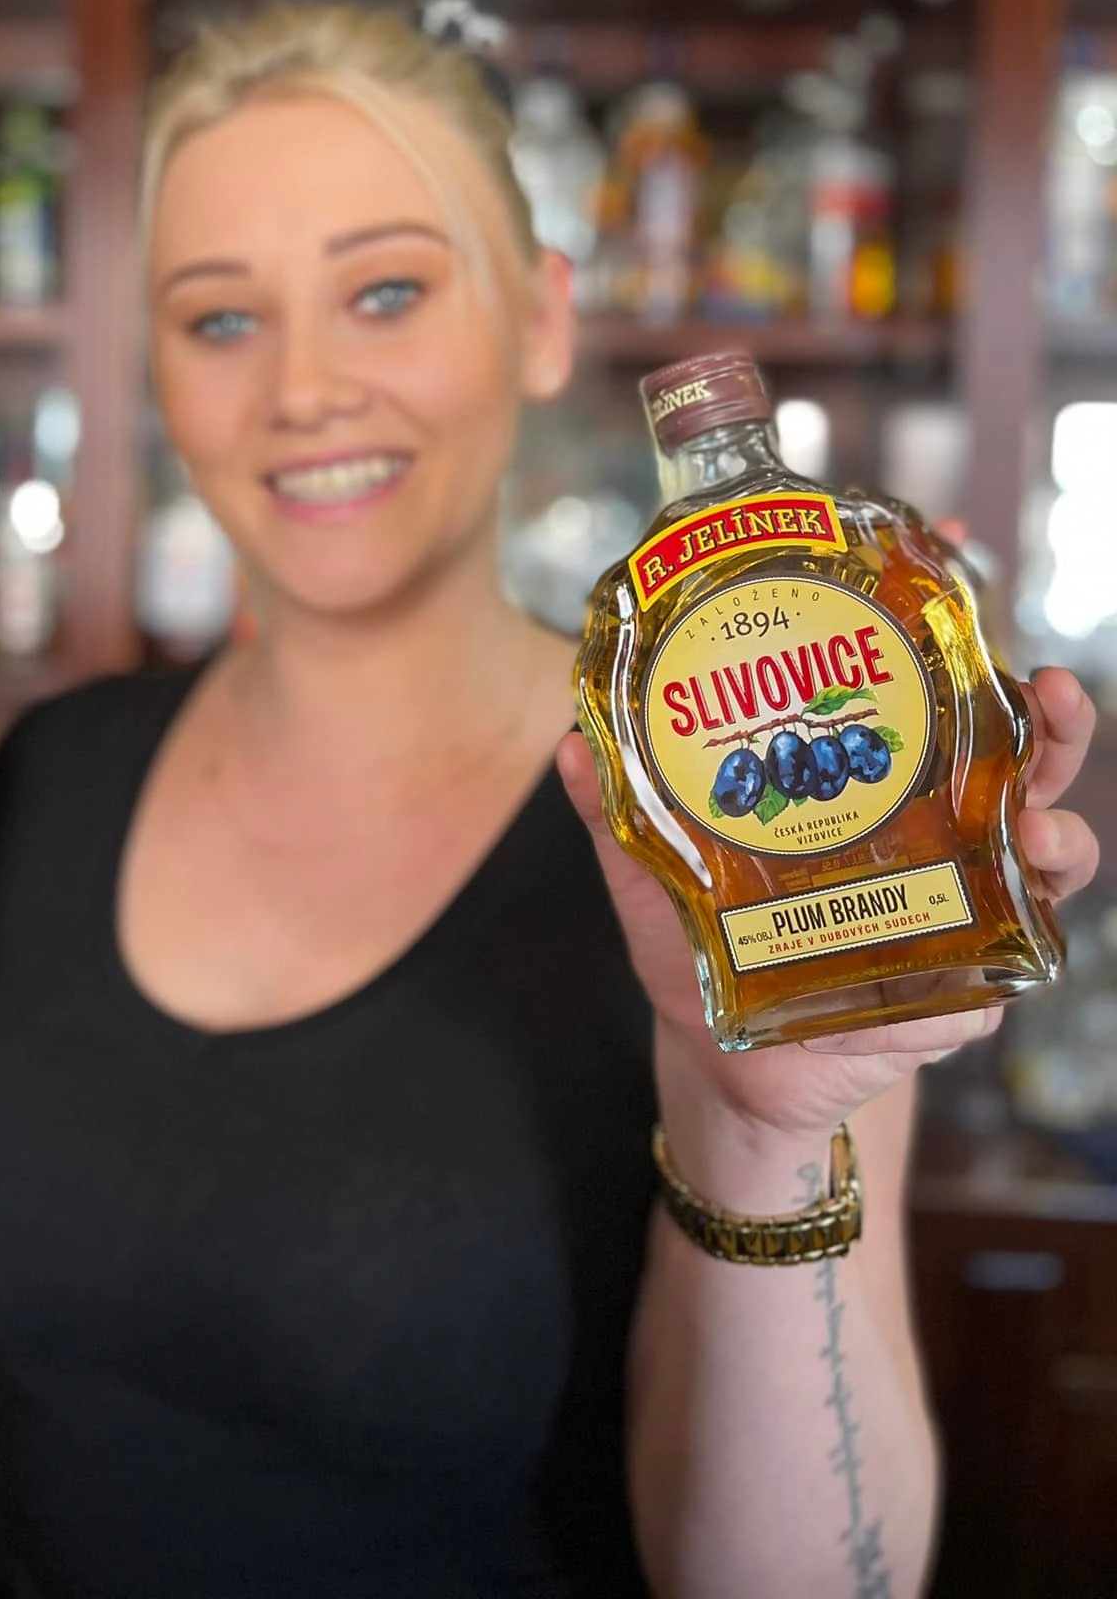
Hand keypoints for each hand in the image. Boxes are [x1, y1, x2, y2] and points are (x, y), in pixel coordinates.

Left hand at [557, 665, 1098, 1200]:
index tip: (969, 565)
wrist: (721, 1064)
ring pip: (1043, 871)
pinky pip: (986, 996)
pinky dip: (975, 994)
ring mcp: (955, 920)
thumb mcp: (655, 875)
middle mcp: (935, 843)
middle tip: (1048, 696)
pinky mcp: (954, 1006)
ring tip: (1041, 834)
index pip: (937, 704)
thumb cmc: (699, 950)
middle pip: (1022, 771)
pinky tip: (954, 997)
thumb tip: (570, 742)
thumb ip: (618, 814)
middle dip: (1050, 733)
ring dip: (1058, 846)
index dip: (965, 642)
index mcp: (875, 792)